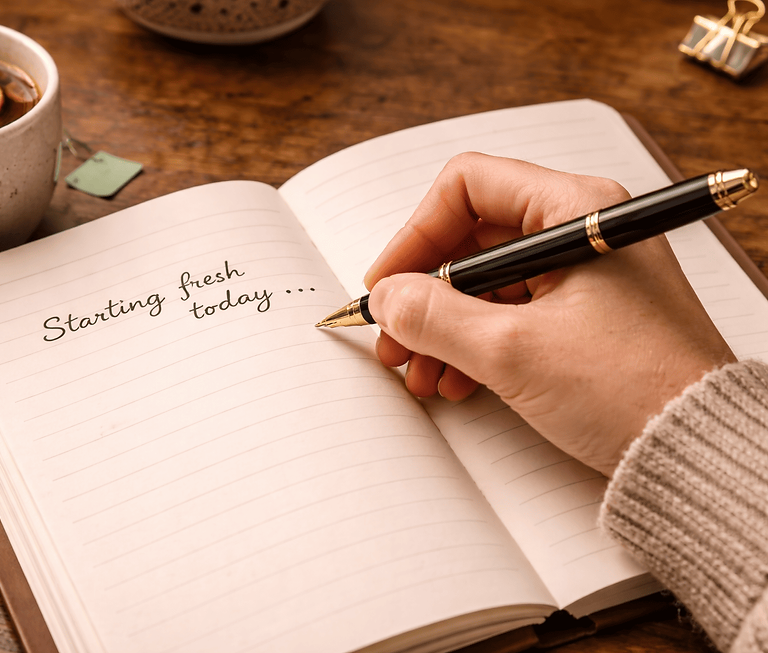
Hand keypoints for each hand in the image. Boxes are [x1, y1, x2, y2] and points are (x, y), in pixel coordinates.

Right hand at [364, 153, 735, 474]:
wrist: (696, 449)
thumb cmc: (630, 389)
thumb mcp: (512, 352)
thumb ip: (434, 317)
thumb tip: (386, 298)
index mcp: (575, 211)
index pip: (468, 188)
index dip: (416, 234)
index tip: (388, 284)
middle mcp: (579, 231)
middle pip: (472, 239)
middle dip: (423, 293)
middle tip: (393, 337)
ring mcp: (583, 273)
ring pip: (486, 281)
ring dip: (442, 325)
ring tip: (418, 371)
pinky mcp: (584, 313)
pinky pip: (510, 312)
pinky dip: (474, 342)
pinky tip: (454, 381)